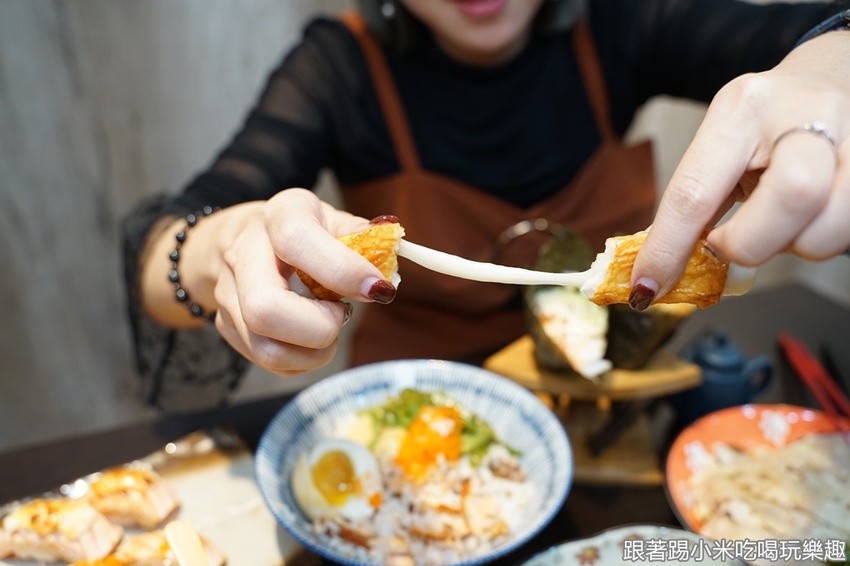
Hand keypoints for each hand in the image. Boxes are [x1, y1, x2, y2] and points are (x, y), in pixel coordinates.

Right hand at [212, 189, 396, 374]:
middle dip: (319, 327)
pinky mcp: (227, 325)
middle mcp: (244, 253)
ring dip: (313, 352)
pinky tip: (310, 339)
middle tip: (341, 314)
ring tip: (329, 328)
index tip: (377, 290)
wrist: (244, 238)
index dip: (342, 271)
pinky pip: (267, 362)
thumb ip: (364, 240)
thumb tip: (389, 264)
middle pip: (266, 309)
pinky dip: (301, 360)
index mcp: (279, 217)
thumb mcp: (333, 221)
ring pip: (266, 348)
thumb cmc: (303, 232)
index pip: (297, 242)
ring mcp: (229, 293)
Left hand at [631, 31, 849, 309]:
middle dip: (752, 244)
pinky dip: (826, 238)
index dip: (668, 249)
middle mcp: (804, 113)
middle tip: (734, 242)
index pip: (695, 191)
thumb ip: (696, 202)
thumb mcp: (726, 144)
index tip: (647, 286)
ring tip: (782, 221)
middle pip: (791, 198)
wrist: (837, 72)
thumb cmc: (772, 119)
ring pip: (830, 227)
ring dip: (797, 244)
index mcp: (743, 109)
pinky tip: (814, 215)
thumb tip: (657, 270)